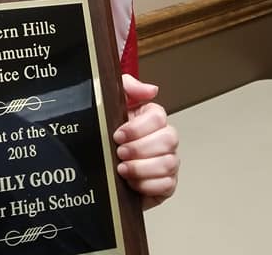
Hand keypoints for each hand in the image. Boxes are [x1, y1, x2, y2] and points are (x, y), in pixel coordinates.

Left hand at [114, 74, 178, 208]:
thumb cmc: (110, 134)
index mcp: (153, 118)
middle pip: (168, 140)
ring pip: (168, 163)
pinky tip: (131, 182)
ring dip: (141, 168)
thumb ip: (127, 86)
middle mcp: (165, 139)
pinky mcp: (167, 184)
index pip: (159, 117)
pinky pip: (166, 185)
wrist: (102, 167)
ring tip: (122, 168)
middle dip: (139, 148)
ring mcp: (168, 161)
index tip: (118, 134)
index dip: (137, 127)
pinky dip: (146, 184)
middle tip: (120, 152)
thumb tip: (151, 89)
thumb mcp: (111, 102)